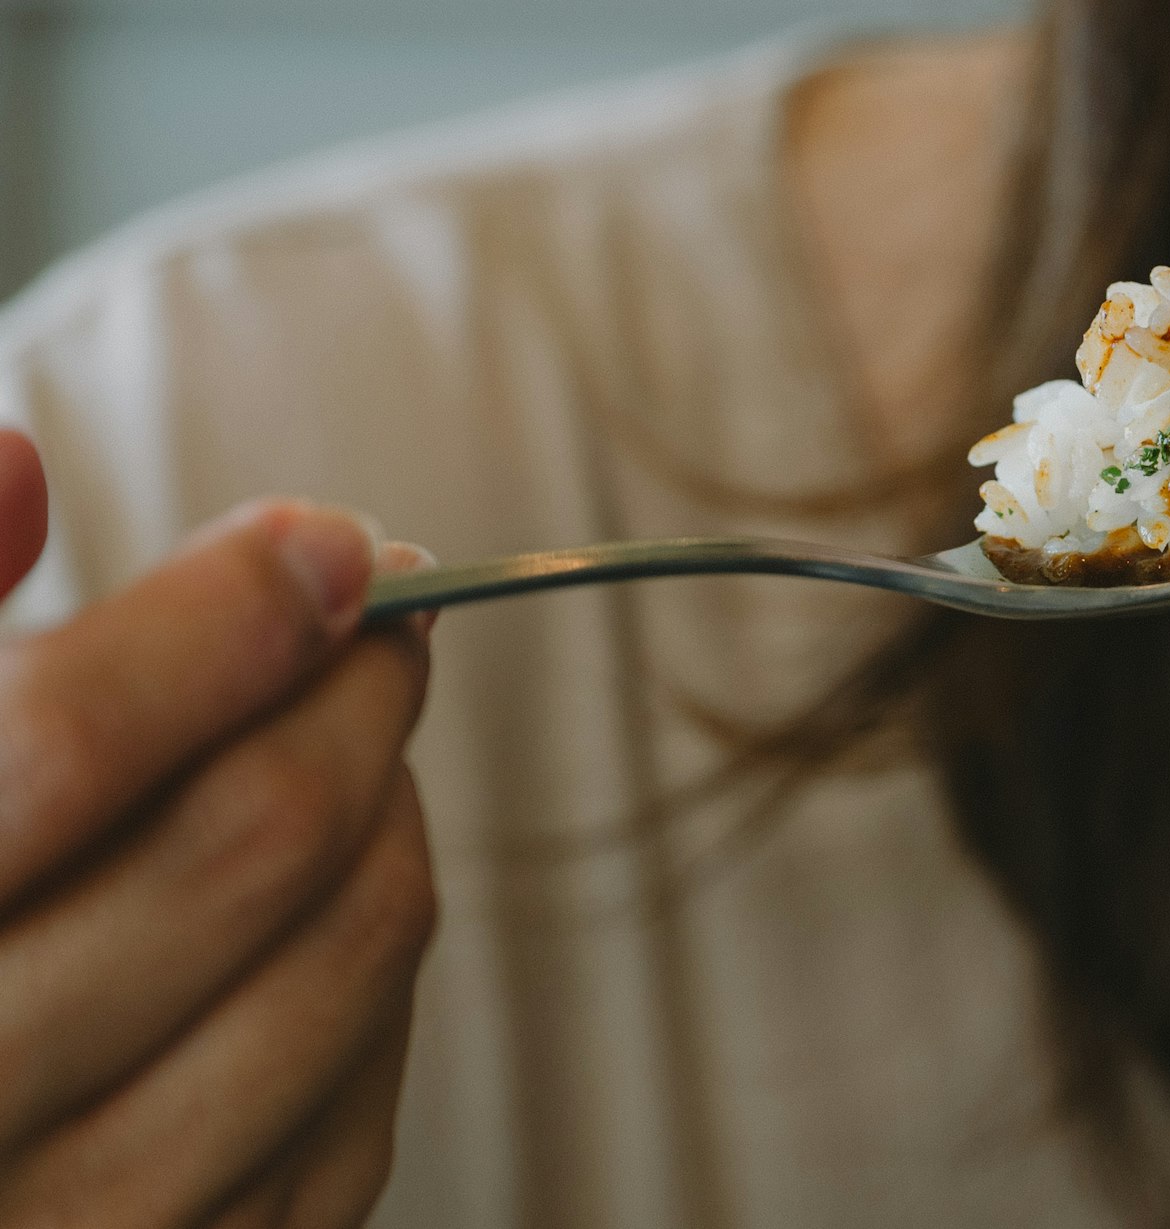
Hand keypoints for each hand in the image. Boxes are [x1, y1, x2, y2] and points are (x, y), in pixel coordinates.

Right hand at [0, 433, 436, 1226]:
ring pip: (349, 956)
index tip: (325, 537)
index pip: (63, 746)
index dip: (221, 612)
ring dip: (390, 810)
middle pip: (251, 841)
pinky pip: (368, 1090)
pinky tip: (332, 895)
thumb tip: (14, 466)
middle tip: (383, 616)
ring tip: (353, 743)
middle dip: (355, 689)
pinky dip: (375, 958)